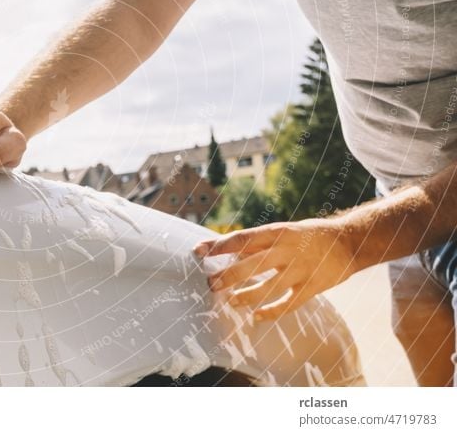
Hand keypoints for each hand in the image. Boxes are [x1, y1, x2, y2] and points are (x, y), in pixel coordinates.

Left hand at [193, 219, 357, 319]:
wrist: (350, 241)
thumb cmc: (308, 235)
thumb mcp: (283, 231)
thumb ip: (258, 243)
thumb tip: (229, 253)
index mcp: (276, 232)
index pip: (240, 239)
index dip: (217, 245)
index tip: (197, 250)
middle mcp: (286, 250)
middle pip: (250, 264)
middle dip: (228, 275)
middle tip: (211, 284)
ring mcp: (300, 269)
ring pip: (268, 287)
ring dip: (247, 296)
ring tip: (231, 302)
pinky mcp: (313, 287)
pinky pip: (288, 304)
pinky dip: (271, 312)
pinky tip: (257, 317)